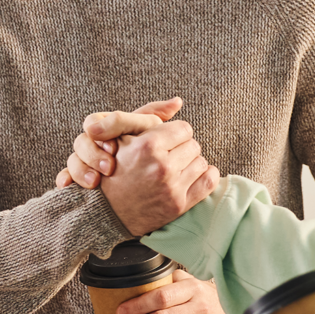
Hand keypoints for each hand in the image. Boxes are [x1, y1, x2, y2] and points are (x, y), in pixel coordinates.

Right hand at [58, 104, 219, 235]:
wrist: (105, 212)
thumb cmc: (113, 169)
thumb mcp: (123, 136)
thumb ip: (149, 115)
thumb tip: (178, 101)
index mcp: (148, 146)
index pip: (184, 128)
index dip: (175, 133)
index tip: (167, 140)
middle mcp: (162, 166)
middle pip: (193, 145)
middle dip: (182, 148)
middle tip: (170, 155)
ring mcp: (172, 188)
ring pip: (201, 162)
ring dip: (191, 163)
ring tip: (176, 167)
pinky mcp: (179, 205)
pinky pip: (209, 181)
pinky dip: (205, 176)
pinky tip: (192, 176)